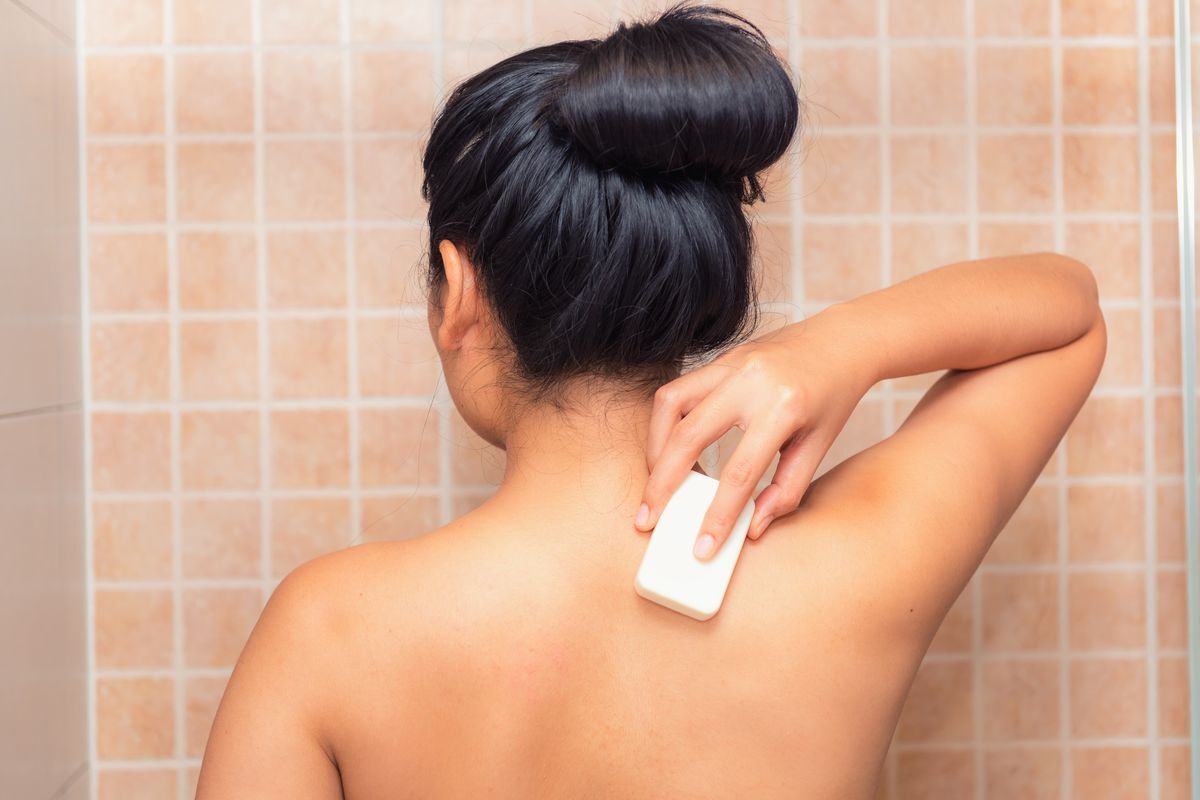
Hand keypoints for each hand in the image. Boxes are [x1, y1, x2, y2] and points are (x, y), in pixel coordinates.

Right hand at [634, 304, 876, 558]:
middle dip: (662, 483)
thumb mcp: (819, 446)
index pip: (739, 472)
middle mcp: (750, 381)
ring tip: (657, 483)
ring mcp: (729, 364)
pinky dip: (666, 423)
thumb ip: (787, 489)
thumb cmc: (833, 397)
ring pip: (669, 404)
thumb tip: (751, 528)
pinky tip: (671, 450)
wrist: (841, 340)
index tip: (702, 549)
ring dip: (655, 447)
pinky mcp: (718, 359)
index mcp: (784, 407)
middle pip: (688, 435)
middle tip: (647, 520)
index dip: (718, 515)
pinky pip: (677, 390)